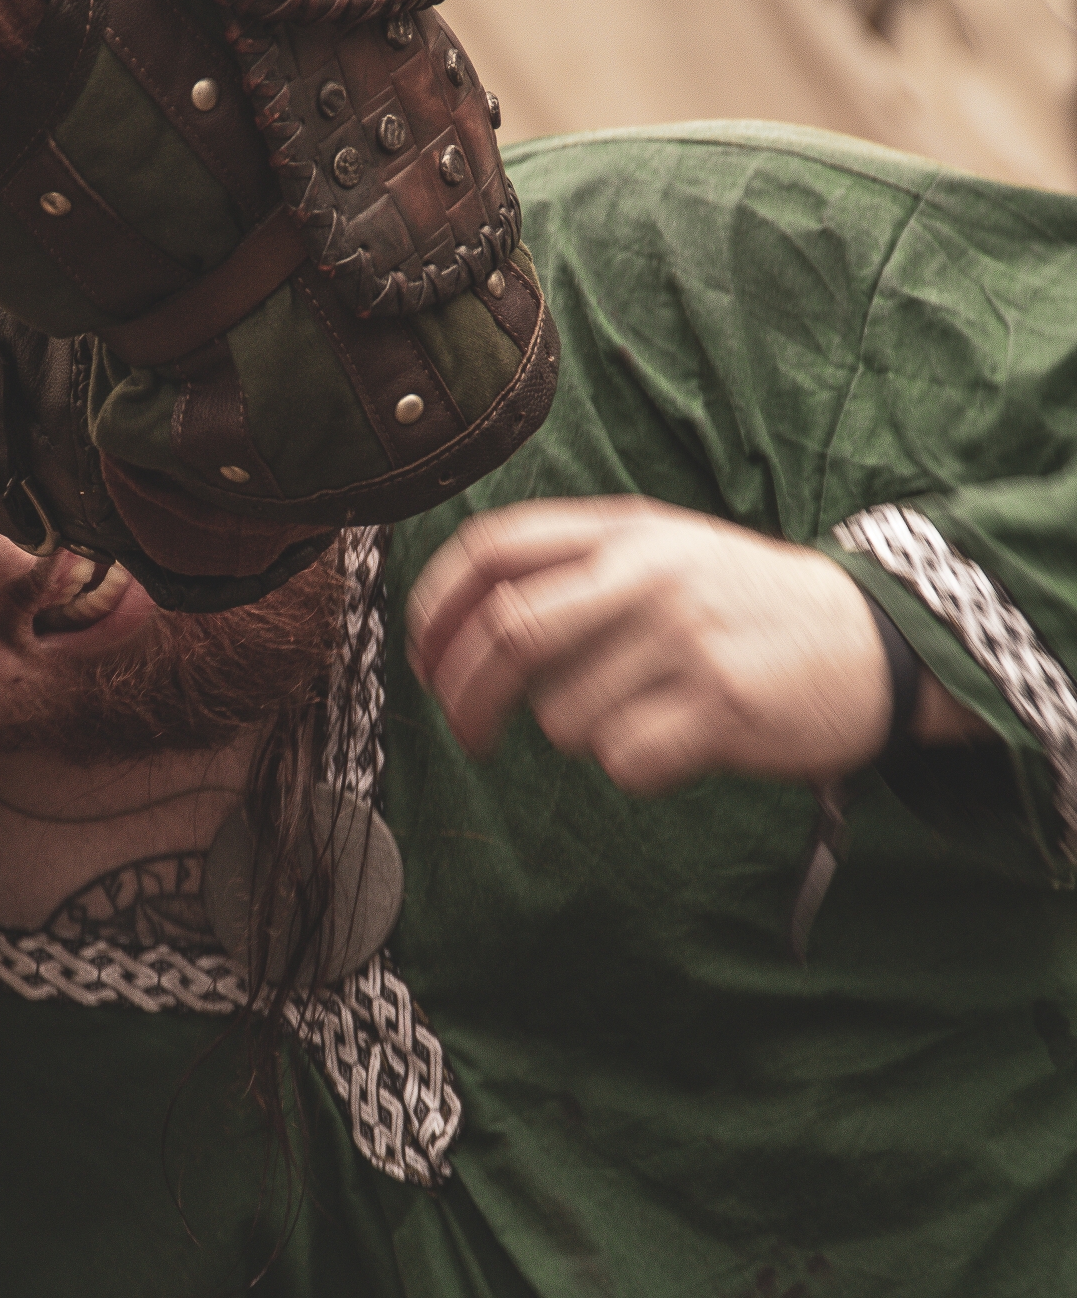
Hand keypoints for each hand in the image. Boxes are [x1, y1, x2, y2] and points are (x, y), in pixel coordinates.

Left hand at [406, 497, 976, 792]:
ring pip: (562, 715)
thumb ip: (572, 569)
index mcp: (624, 530)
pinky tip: (676, 746)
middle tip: (468, 733)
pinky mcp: (720, 707)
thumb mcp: (663, 551)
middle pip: (506, 634)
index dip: (435, 609)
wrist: (874, 639)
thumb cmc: (744, 605)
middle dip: (465, 696)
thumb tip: (457, 628)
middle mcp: (649, 574)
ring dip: (578, 735)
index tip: (424, 659)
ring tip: (636, 718)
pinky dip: (633, 767)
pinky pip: (624, 760)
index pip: (490, 550)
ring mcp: (685, 638)